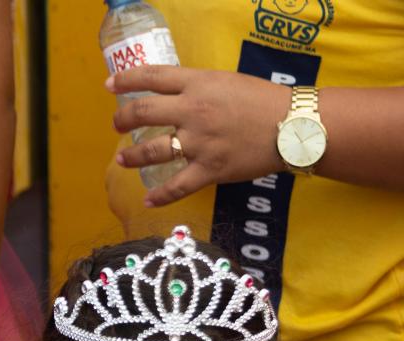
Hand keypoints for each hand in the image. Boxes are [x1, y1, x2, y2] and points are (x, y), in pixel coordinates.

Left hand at [109, 66, 290, 207]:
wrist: (293, 126)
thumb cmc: (262, 100)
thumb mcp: (225, 81)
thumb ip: (197, 87)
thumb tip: (172, 97)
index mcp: (198, 84)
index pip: (151, 77)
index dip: (125, 80)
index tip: (110, 85)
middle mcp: (193, 112)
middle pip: (144, 113)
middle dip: (123, 119)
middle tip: (117, 125)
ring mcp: (200, 143)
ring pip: (153, 151)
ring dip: (132, 157)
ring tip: (122, 160)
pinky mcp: (210, 171)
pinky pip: (177, 187)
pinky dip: (159, 196)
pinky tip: (147, 200)